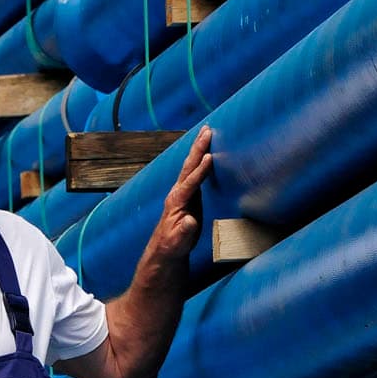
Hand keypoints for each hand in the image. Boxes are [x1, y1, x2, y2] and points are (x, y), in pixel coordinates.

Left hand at [150, 126, 213, 262]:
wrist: (166, 247)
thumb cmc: (173, 245)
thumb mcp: (179, 241)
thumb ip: (184, 230)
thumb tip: (190, 221)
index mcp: (177, 201)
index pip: (191, 183)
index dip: (201, 170)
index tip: (210, 157)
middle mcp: (178, 192)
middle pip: (189, 166)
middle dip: (198, 148)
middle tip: (207, 130)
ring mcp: (182, 191)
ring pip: (191, 165)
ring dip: (198, 148)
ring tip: (206, 132)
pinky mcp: (188, 193)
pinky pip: (194, 171)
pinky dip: (200, 158)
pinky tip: (205, 150)